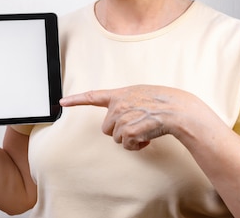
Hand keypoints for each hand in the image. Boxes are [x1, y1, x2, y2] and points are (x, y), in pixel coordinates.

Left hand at [60, 85, 211, 149]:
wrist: (177, 110)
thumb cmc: (163, 102)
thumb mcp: (141, 94)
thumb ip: (126, 101)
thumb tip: (119, 115)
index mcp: (120, 94)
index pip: (93, 96)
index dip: (76, 100)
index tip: (62, 103)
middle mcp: (117, 105)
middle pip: (107, 127)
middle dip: (120, 130)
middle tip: (137, 125)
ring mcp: (122, 118)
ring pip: (116, 138)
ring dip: (130, 138)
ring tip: (145, 130)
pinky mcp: (128, 131)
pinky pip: (126, 145)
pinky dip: (137, 145)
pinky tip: (147, 138)